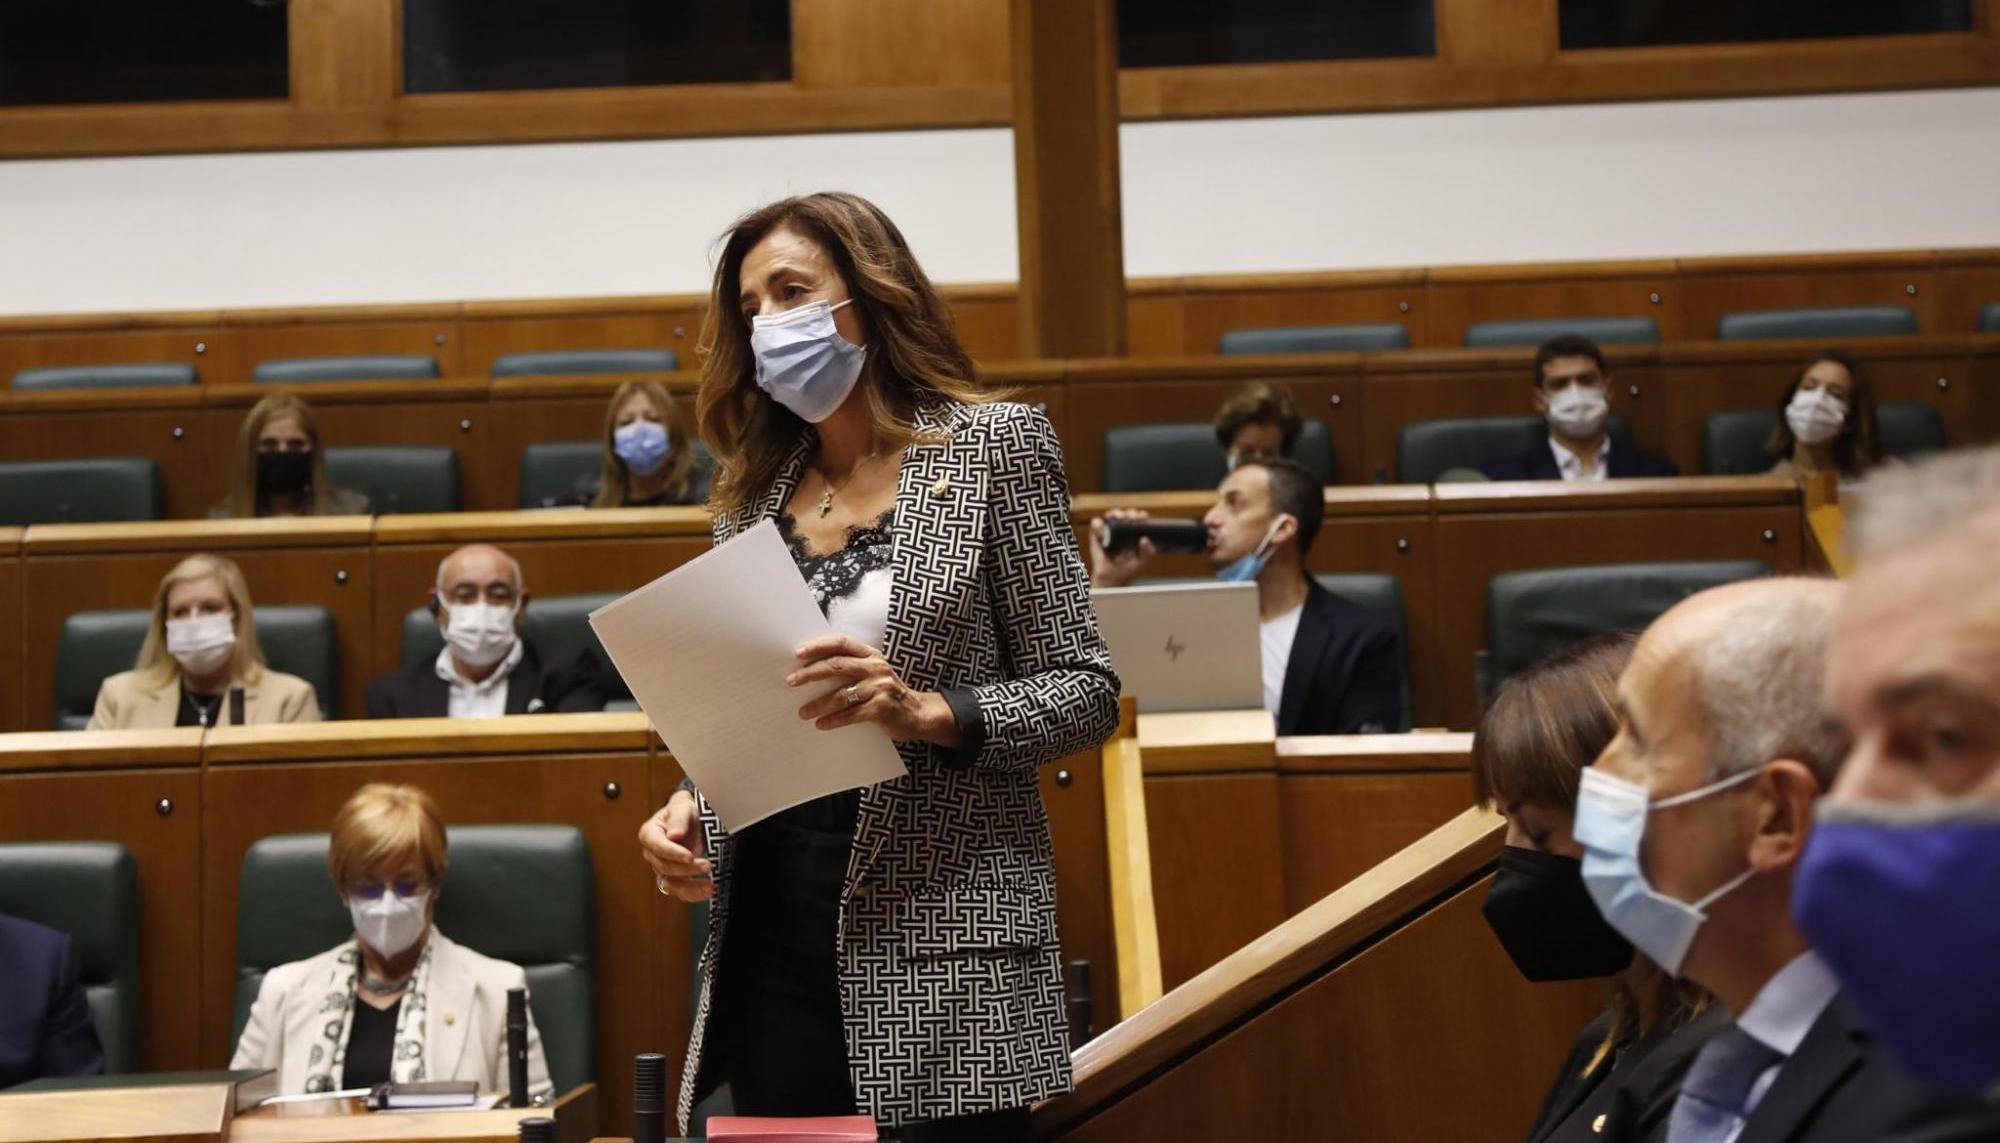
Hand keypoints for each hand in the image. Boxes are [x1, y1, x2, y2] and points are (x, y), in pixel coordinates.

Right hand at [639, 789, 711, 901]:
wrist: (694, 818)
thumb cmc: (685, 810)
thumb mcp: (682, 806)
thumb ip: (678, 819)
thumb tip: (674, 835)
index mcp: (650, 834)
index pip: (657, 846)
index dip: (672, 853)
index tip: (689, 856)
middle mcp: (653, 854)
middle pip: (664, 867)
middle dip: (686, 869)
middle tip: (707, 865)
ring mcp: (663, 867)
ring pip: (671, 884)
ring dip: (690, 888)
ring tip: (709, 887)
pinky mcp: (675, 877)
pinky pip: (681, 890)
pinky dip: (694, 893)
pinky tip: (708, 891)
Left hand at [788, 635, 960, 747]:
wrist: (919, 713)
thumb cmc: (889, 693)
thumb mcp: (875, 673)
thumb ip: (852, 668)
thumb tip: (813, 671)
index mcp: (871, 655)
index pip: (841, 643)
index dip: (819, 646)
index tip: (798, 653)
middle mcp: (876, 667)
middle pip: (836, 665)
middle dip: (810, 673)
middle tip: (791, 681)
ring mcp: (880, 688)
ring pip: (840, 694)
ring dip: (818, 704)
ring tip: (803, 712)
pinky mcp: (881, 708)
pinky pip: (850, 714)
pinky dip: (833, 720)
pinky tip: (821, 724)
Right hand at [1090, 508, 1155, 587]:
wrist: (1112, 578)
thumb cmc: (1127, 569)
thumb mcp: (1142, 561)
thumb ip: (1148, 552)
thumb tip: (1145, 539)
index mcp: (1134, 533)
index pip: (1138, 519)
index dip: (1140, 516)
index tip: (1142, 518)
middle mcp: (1122, 529)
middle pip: (1126, 513)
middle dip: (1130, 512)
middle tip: (1132, 518)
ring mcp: (1109, 530)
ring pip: (1111, 514)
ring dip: (1115, 513)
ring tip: (1119, 518)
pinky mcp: (1097, 535)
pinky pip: (1096, 524)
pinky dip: (1099, 525)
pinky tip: (1103, 533)